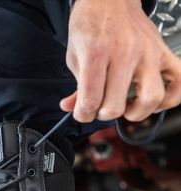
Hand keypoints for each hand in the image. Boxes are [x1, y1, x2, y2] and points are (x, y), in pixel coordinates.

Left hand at [60, 0, 180, 122]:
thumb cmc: (91, 24)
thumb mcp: (74, 56)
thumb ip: (76, 86)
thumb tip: (71, 107)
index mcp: (97, 54)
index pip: (90, 101)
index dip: (83, 115)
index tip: (83, 113)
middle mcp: (124, 53)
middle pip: (116, 106)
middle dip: (103, 115)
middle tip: (101, 108)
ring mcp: (147, 53)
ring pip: (151, 98)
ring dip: (137, 112)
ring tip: (128, 108)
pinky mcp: (163, 52)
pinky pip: (179, 80)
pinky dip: (170, 98)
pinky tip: (154, 101)